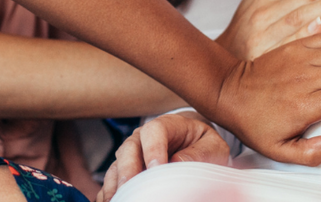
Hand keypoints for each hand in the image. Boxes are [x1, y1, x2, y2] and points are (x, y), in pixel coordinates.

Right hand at [97, 112, 228, 200]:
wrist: (195, 144)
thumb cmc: (204, 145)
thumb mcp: (212, 146)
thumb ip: (197, 153)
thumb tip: (175, 163)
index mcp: (166, 125)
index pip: (153, 132)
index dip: (153, 150)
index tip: (156, 170)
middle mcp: (142, 137)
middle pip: (129, 149)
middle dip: (129, 170)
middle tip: (130, 188)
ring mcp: (131, 153)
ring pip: (117, 165)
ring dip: (116, 183)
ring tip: (118, 199)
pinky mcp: (125, 170)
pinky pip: (112, 179)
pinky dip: (109, 191)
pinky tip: (109, 201)